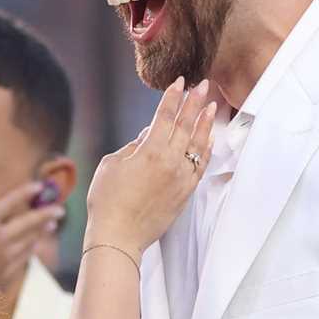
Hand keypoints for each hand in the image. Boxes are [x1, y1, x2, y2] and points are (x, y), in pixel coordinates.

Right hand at [0, 182, 62, 294]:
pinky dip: (28, 252)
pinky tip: (32, 249)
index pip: (11, 202)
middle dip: (45, 214)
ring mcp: (3, 259)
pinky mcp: (2, 276)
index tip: (40, 186)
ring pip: (28, 243)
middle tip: (59, 210)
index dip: (25, 193)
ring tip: (49, 226)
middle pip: (28, 223)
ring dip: (40, 232)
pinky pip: (20, 262)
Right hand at [85, 80, 216, 258]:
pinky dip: (207, 149)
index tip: (180, 82)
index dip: (173, 97)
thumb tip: (148, 135)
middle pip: (186, 125)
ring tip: (211, 105)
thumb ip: (133, 146)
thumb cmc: (107, 201)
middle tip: (203, 85)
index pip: (165, 117)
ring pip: (198, 144)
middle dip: (195, 102)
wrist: (119, 236)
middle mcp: (170, 162)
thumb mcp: (112, 164)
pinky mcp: (185, 193)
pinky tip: (209, 138)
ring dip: (205, 122)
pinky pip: (201, 165)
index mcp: (149, 152)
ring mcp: (181, 178)